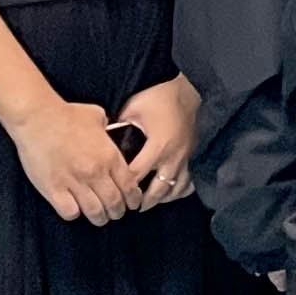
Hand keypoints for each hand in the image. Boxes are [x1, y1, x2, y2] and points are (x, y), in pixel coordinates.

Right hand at [11, 99, 133, 225]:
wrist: (37, 117)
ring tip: (100, 217)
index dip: (133, 199)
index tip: (133, 203)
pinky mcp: (53, 189)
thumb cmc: (66, 114)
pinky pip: (70, 212)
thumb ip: (108, 128)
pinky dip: (75, 214)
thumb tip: (111, 130)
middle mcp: (95, 172)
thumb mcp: (97, 117)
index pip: (129, 186)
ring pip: (95, 211)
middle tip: (116, 213)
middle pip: (114, 203)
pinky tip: (75, 209)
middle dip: (118, 211)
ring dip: (100, 217)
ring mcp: (74, 182)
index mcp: (109, 156)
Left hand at [116, 75, 199, 207]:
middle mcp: (174, 157)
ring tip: (146, 203)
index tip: (110, 191)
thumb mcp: (132, 108)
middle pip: (157, 191)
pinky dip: (178, 190)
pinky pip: (188, 181)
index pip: (136, 176)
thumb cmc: (159, 96)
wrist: (187, 88)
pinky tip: (169, 192)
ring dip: (160, 199)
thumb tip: (102, 141)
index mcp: (158, 146)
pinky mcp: (193, 155)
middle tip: (127, 206)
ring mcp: (186, 158)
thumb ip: (118, 127)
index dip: (122, 186)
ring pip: (175, 190)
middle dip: (141, 201)